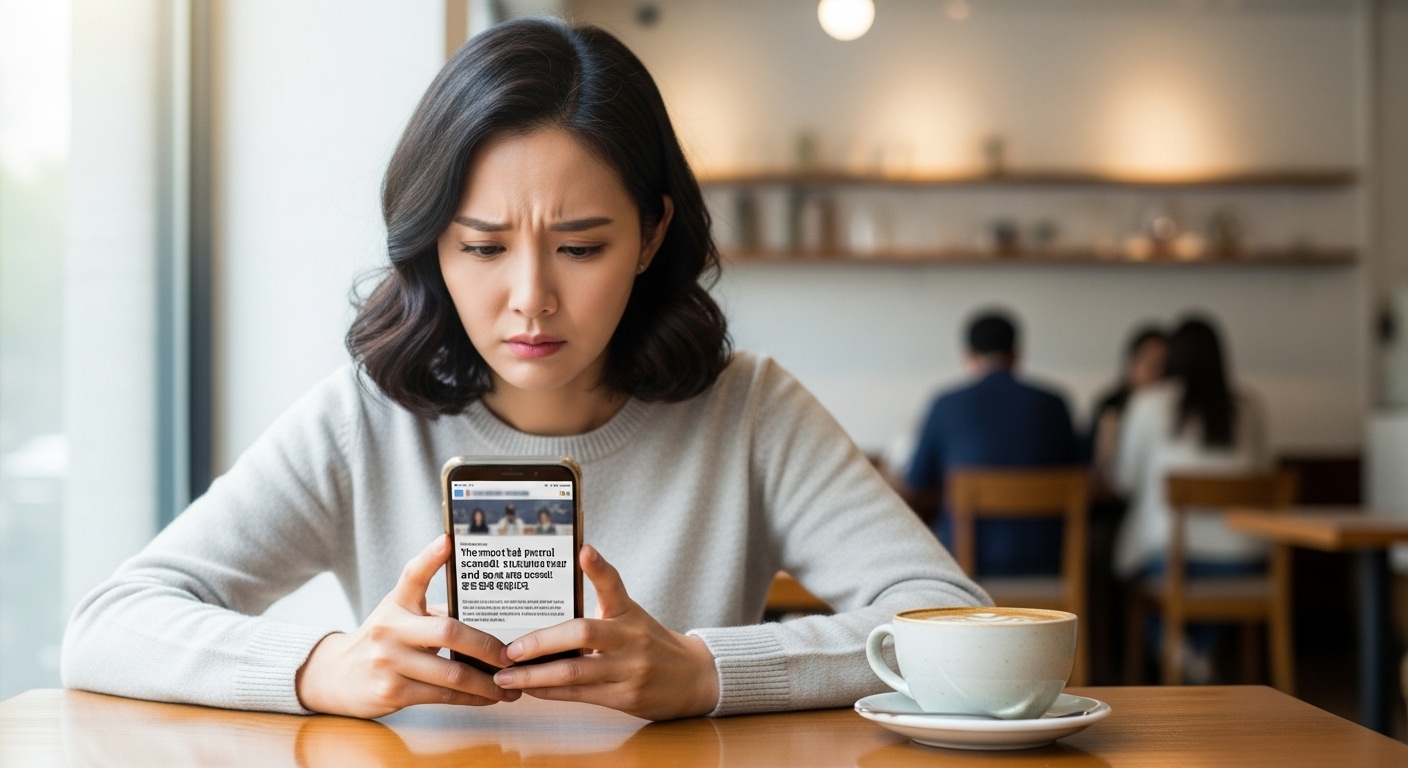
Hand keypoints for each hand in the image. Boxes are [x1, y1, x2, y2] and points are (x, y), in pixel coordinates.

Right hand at [295, 536, 519, 717]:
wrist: (336, 677)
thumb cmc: (382, 641)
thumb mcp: (399, 615)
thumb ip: (432, 609)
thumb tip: (487, 610)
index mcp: (396, 603)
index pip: (413, 575)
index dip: (431, 557)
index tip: (449, 540)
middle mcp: (390, 628)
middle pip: (448, 631)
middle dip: (486, 645)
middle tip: (511, 654)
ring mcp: (389, 660)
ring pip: (451, 672)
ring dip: (486, 681)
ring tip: (509, 684)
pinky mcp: (392, 691)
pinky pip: (442, 696)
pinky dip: (470, 697)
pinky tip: (487, 696)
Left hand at [489, 545, 719, 720]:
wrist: (692, 678)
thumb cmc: (650, 643)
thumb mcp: (632, 615)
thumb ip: (603, 601)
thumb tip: (561, 585)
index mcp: (629, 612)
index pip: (614, 584)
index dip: (598, 567)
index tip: (583, 551)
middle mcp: (630, 638)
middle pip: (582, 633)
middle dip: (541, 641)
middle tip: (511, 649)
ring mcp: (629, 669)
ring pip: (575, 671)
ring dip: (535, 675)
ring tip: (506, 676)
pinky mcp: (625, 697)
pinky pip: (580, 695)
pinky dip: (550, 692)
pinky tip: (530, 689)